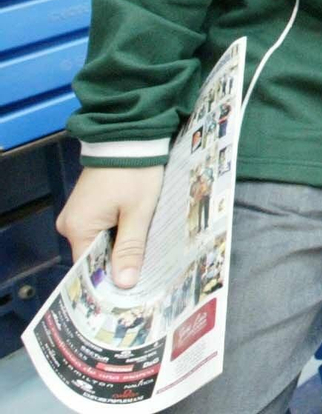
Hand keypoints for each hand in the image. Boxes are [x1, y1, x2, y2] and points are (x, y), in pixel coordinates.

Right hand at [56, 166, 164, 288]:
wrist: (130, 136)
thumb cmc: (135, 174)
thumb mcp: (138, 212)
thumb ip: (130, 248)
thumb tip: (123, 284)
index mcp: (77, 228)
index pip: (89, 267)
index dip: (109, 280)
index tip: (131, 292)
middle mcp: (71, 223)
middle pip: (95, 255)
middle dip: (118, 264)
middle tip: (144, 277)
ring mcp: (78, 212)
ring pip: (101, 241)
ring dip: (121, 247)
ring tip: (145, 258)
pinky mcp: (89, 203)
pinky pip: (102, 227)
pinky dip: (119, 232)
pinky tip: (137, 236)